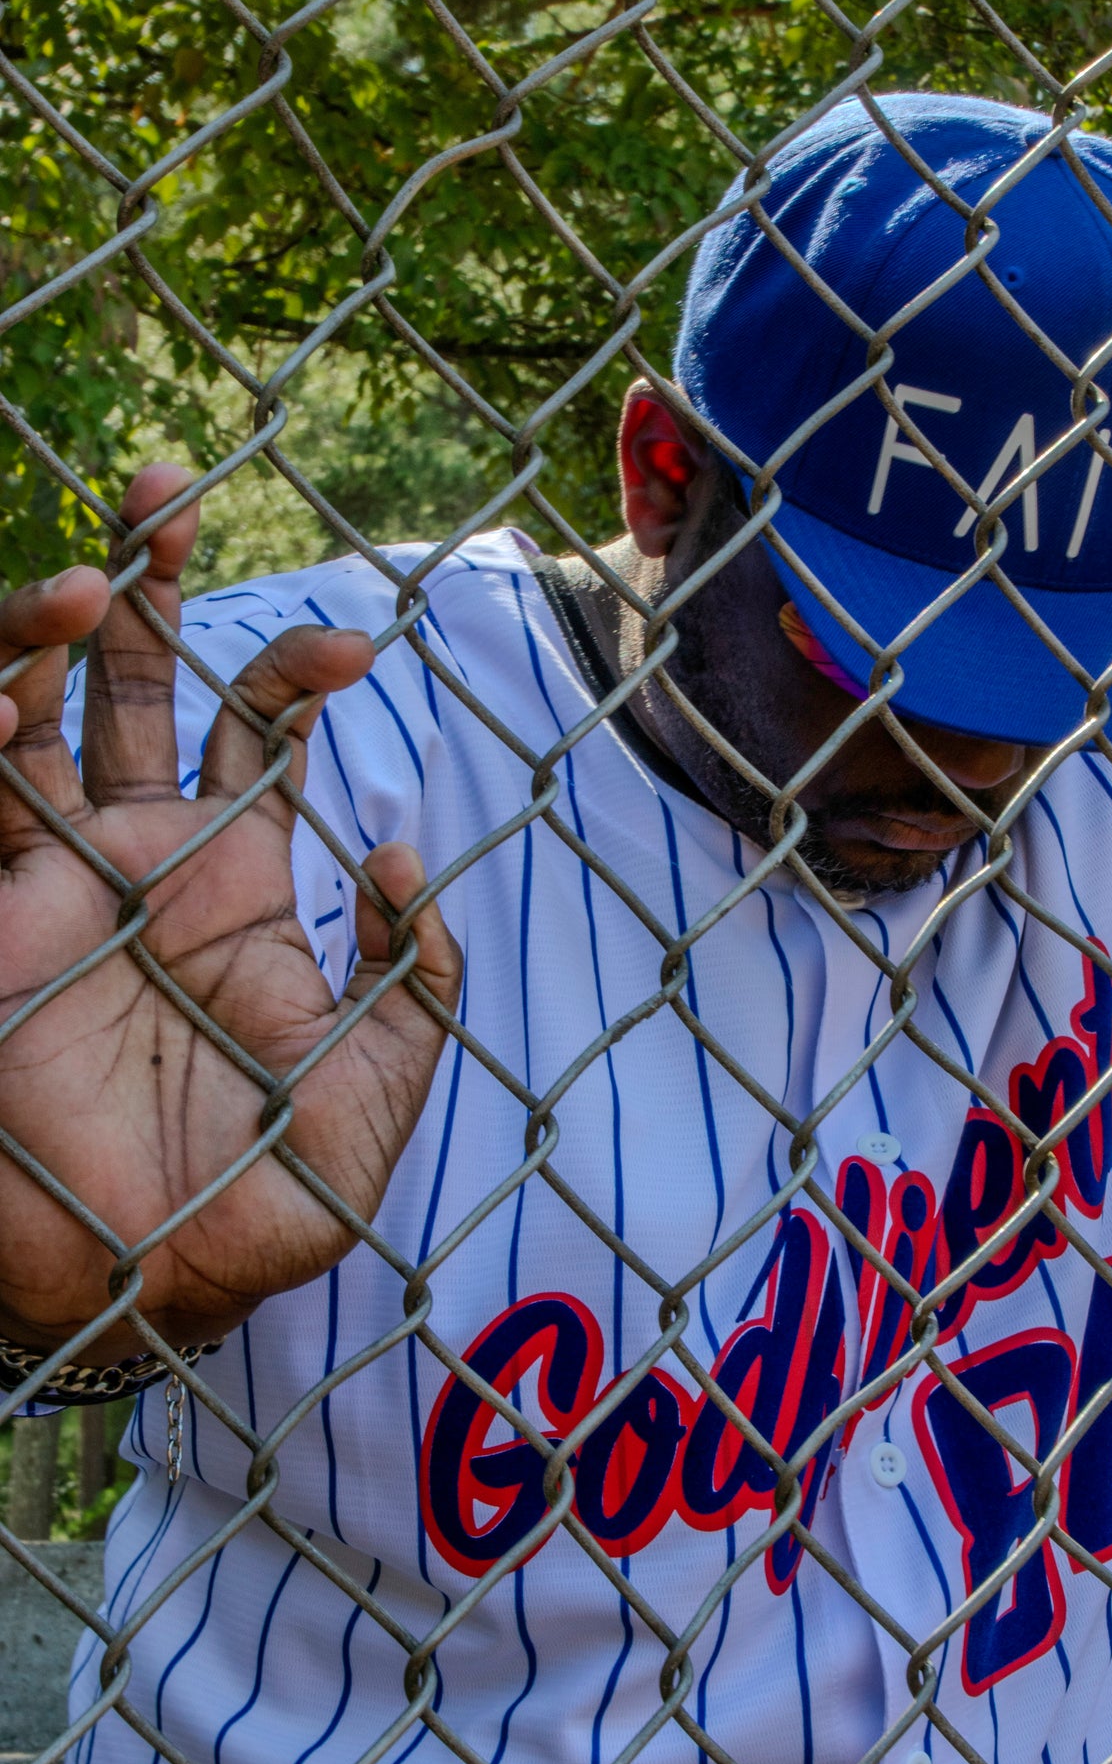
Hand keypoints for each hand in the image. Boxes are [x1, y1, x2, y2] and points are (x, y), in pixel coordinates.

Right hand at [0, 466, 461, 1361]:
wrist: (151, 1279)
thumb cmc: (267, 1197)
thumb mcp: (384, 1082)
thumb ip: (418, 975)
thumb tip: (406, 855)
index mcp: (236, 879)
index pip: (258, 732)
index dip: (295, 669)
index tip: (357, 643)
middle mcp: (143, 855)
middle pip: (140, 684)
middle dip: (152, 581)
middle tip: (170, 483)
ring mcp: (61, 876)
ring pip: (43, 710)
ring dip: (58, 622)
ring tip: (108, 563)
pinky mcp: (0, 911)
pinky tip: (18, 675)